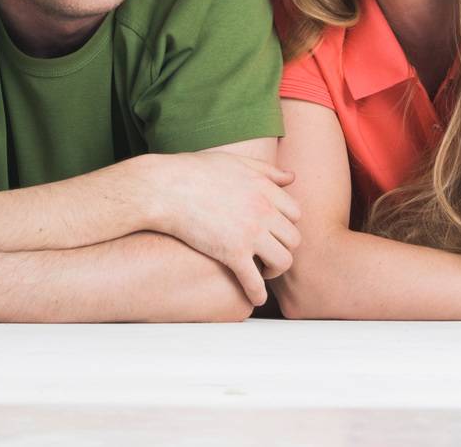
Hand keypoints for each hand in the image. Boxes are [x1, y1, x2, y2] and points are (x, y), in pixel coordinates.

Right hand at [146, 152, 300, 304]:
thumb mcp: (235, 163)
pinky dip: (258, 294)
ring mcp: (249, 233)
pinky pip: (255, 282)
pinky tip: (254, 297)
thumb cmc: (193, 173)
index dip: (285, 224)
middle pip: (293, 239)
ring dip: (275, 271)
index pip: (295, 213)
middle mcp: (263, 210)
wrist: (165, 188)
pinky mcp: (232, 253)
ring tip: (263, 273)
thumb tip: (291, 177)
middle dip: (284, 248)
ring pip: (283, 261)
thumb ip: (266, 170)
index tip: (274, 232)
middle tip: (269, 254)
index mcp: (264, 188)